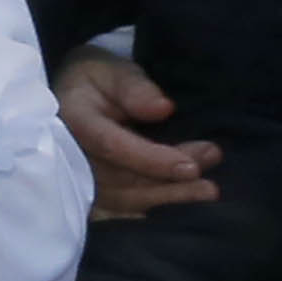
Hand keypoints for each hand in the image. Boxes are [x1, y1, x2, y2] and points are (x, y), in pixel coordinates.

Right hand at [55, 46, 220, 221]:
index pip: (112, 146)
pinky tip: (184, 205)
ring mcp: (80, 179)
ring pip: (125, 198)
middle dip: (169, 180)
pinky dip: (156, 208)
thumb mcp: (113, 72)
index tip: (191, 168)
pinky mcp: (93, 193)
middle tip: (210, 170)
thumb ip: (134, 88)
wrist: (75, 97)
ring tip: (207, 189)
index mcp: (74, 121)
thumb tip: (163, 108)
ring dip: (169, 196)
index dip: (151, 160)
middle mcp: (71, 156)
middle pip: (122, 178)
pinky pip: (125, 209)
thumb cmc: (96, 81)